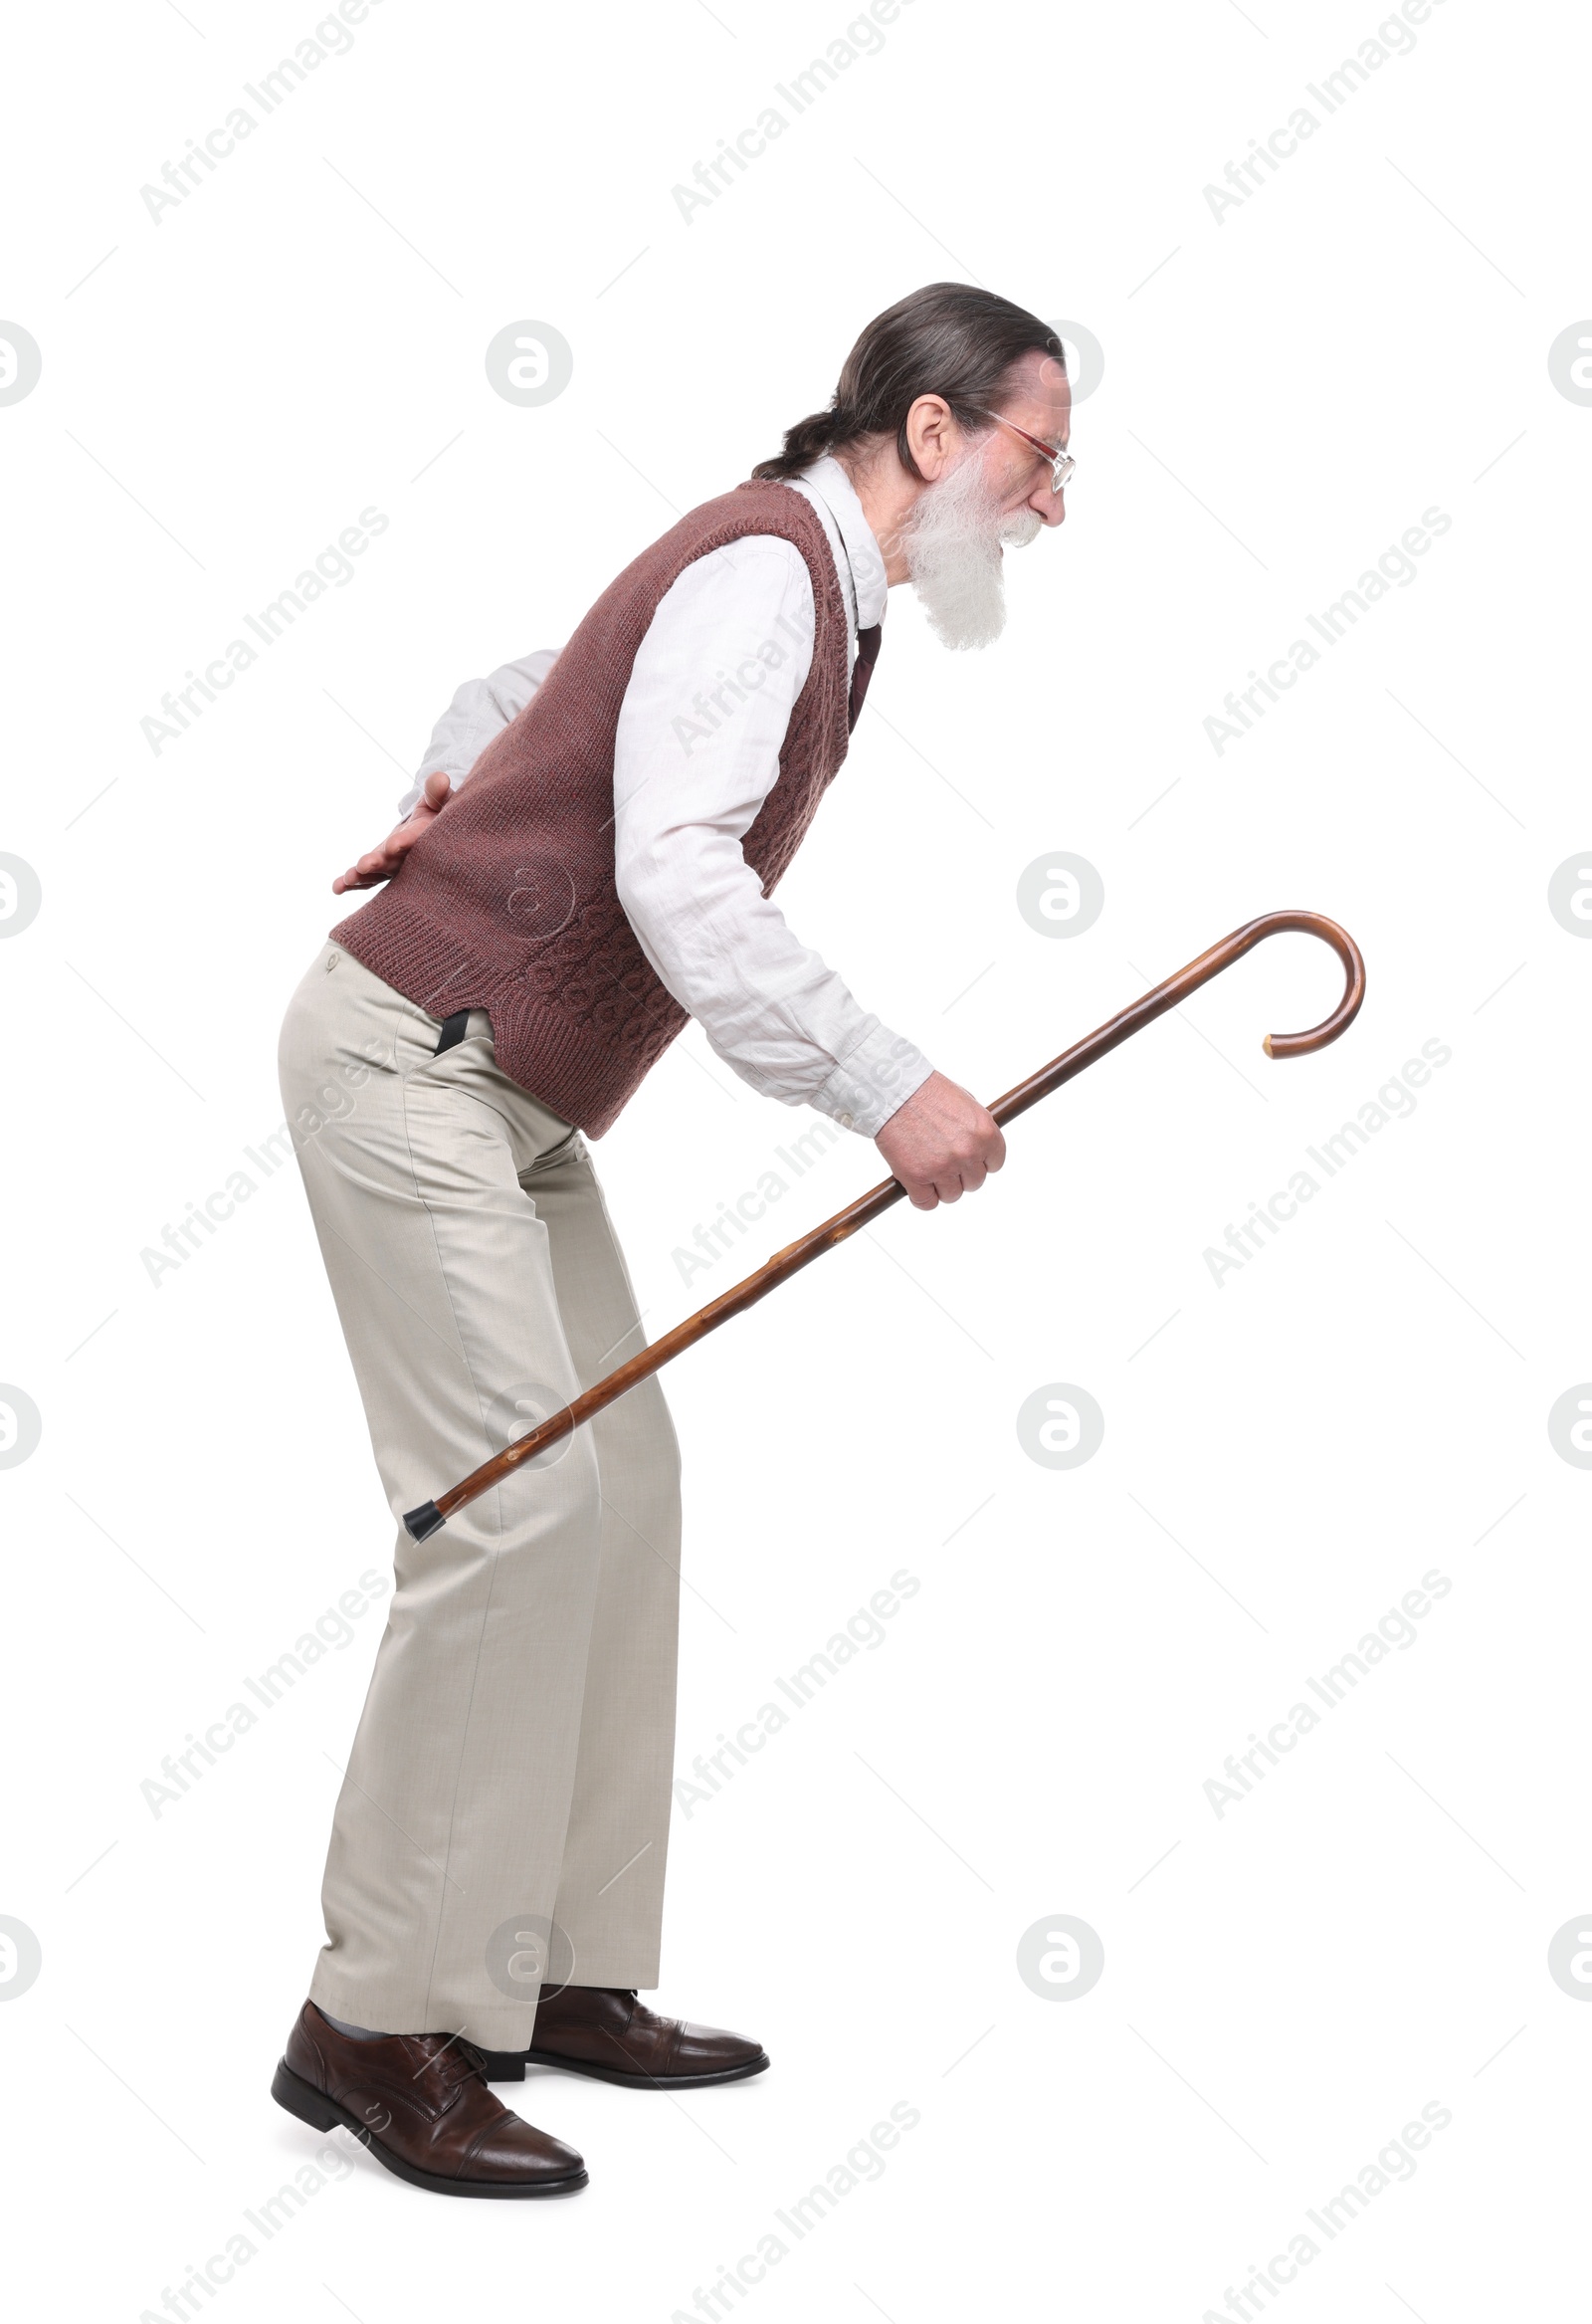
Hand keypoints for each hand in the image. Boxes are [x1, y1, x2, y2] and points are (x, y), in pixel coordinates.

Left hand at [331, 770, 452, 893]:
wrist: (434, 830)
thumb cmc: (438, 813)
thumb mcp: (438, 800)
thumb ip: (437, 792)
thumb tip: (439, 778)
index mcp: (426, 838)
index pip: (415, 840)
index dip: (404, 842)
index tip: (393, 844)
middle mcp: (411, 858)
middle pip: (395, 862)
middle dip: (379, 863)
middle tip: (363, 865)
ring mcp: (395, 866)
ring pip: (379, 874)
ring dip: (363, 877)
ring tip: (347, 879)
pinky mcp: (383, 870)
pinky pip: (368, 879)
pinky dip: (352, 883)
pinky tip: (336, 887)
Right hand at [874, 1071, 1005, 1210]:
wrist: (893, 1090)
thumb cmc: (925, 1090)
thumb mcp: (965, 1103)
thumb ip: (976, 1131)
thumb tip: (982, 1151)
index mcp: (985, 1134)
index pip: (994, 1164)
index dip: (979, 1162)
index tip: (968, 1160)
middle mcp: (967, 1153)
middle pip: (974, 1183)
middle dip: (960, 1175)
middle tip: (943, 1161)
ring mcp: (942, 1168)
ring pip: (952, 1195)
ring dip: (941, 1187)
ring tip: (927, 1168)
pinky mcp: (916, 1177)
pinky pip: (926, 1203)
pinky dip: (921, 1198)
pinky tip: (916, 1185)